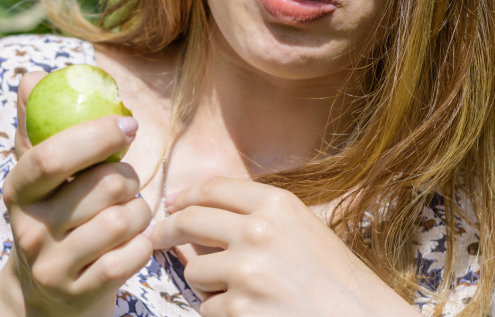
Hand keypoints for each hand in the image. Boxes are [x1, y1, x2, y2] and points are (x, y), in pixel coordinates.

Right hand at [0, 70, 154, 316]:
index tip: (128, 124)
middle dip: (127, 176)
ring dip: (139, 211)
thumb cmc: (51, 217)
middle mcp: (29, 230)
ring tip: (130, 213)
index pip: (49, 156)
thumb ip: (35, 124)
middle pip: (101, 185)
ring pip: (122, 220)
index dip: (94, 135)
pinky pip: (131, 256)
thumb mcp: (36, 176)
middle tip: (127, 180)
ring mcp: (53, 266)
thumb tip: (32, 76)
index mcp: (17, 191)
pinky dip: (143, 244)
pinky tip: (134, 242)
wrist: (45, 296)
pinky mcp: (81, 294)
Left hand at [150, 177, 418, 316]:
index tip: (172, 204)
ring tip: (238, 290)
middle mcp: (257, 232)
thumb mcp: (303, 229)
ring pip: (194, 270)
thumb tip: (196, 209)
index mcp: (276, 205)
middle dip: (167, 229)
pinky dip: (221, 313)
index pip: (213, 189)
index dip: (186, 196)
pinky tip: (251, 312)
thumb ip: (257, 216)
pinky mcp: (237, 310)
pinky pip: (207, 307)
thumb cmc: (335, 279)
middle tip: (158, 237)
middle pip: (188, 221)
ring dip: (205, 282)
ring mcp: (245, 272)